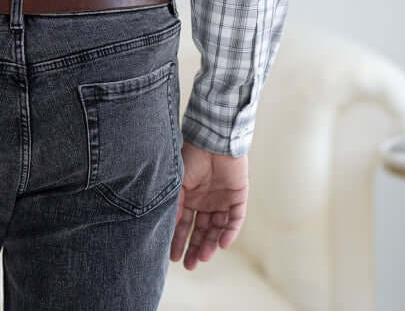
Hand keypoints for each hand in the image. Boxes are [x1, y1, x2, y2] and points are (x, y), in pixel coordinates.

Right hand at [170, 139, 248, 268]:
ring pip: (218, 228)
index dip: (179, 240)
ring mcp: (222, 200)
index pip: (184, 224)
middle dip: (195, 248)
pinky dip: (230, 233)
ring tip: (204, 257)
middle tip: (190, 265)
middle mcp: (206, 201)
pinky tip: (222, 244)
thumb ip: (175, 206)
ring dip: (211, 243)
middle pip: (201, 230)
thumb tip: (166, 230)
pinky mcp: (238, 197)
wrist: (213, 139)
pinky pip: (235, 219)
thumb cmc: (191, 157)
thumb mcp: (178, 184)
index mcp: (190, 197)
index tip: (173, 257)